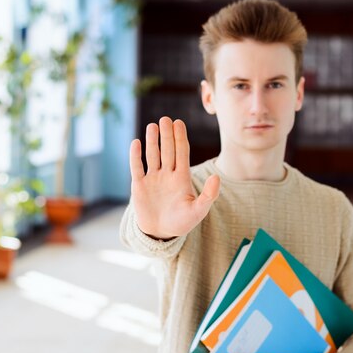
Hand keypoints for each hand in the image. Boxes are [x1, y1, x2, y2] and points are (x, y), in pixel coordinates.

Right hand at [129, 116, 219, 238]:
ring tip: (152, 126)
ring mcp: (153, 178)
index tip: (178, 122)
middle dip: (166, 135)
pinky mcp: (139, 186)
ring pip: (153, 155)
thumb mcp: (199, 211)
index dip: (180, 137)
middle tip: (165, 119)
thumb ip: (209, 195)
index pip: (182, 152)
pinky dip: (136, 156)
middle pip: (167, 150)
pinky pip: (137, 167)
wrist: (161, 233)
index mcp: (182, 177)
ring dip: (152, 141)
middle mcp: (167, 174)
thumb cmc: (182, 222)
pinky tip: (136, 142)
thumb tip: (217, 177)